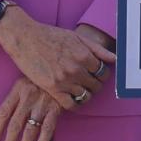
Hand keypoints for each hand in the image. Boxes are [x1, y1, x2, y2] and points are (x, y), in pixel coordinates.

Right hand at [0, 7, 114, 107]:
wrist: (25, 38)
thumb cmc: (51, 35)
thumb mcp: (77, 37)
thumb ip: (97, 49)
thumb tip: (115, 59)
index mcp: (84, 55)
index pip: (104, 73)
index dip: (102, 75)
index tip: (96, 74)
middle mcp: (76, 69)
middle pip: (96, 86)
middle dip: (95, 84)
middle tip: (88, 82)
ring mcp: (64, 80)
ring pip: (86, 96)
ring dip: (86, 94)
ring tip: (79, 89)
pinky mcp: (52, 88)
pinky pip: (71, 105)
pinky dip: (75, 104)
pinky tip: (72, 98)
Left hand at [0, 77, 61, 140]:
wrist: (64, 70)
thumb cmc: (41, 79)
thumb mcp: (25, 82)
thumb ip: (16, 99)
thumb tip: (4, 123)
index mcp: (17, 90)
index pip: (2, 113)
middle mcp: (28, 97)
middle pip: (14, 125)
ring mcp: (43, 103)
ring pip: (30, 130)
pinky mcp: (56, 108)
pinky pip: (47, 129)